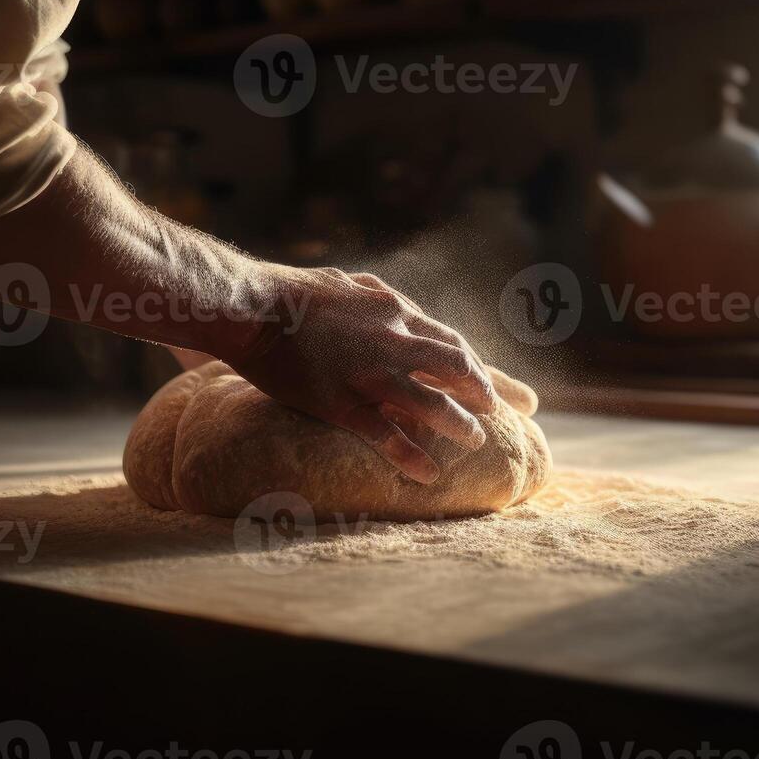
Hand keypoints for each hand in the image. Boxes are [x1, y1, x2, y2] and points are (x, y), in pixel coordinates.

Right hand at [226, 267, 497, 484]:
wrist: (251, 306)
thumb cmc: (289, 293)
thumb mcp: (345, 286)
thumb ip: (373, 299)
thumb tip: (388, 301)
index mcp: (392, 311)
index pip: (449, 341)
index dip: (478, 366)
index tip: (502, 385)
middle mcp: (391, 339)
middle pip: (455, 367)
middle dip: (485, 391)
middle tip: (507, 411)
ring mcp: (368, 372)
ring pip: (431, 401)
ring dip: (459, 423)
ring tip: (478, 440)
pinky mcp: (341, 401)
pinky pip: (385, 434)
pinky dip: (410, 454)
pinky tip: (428, 473)